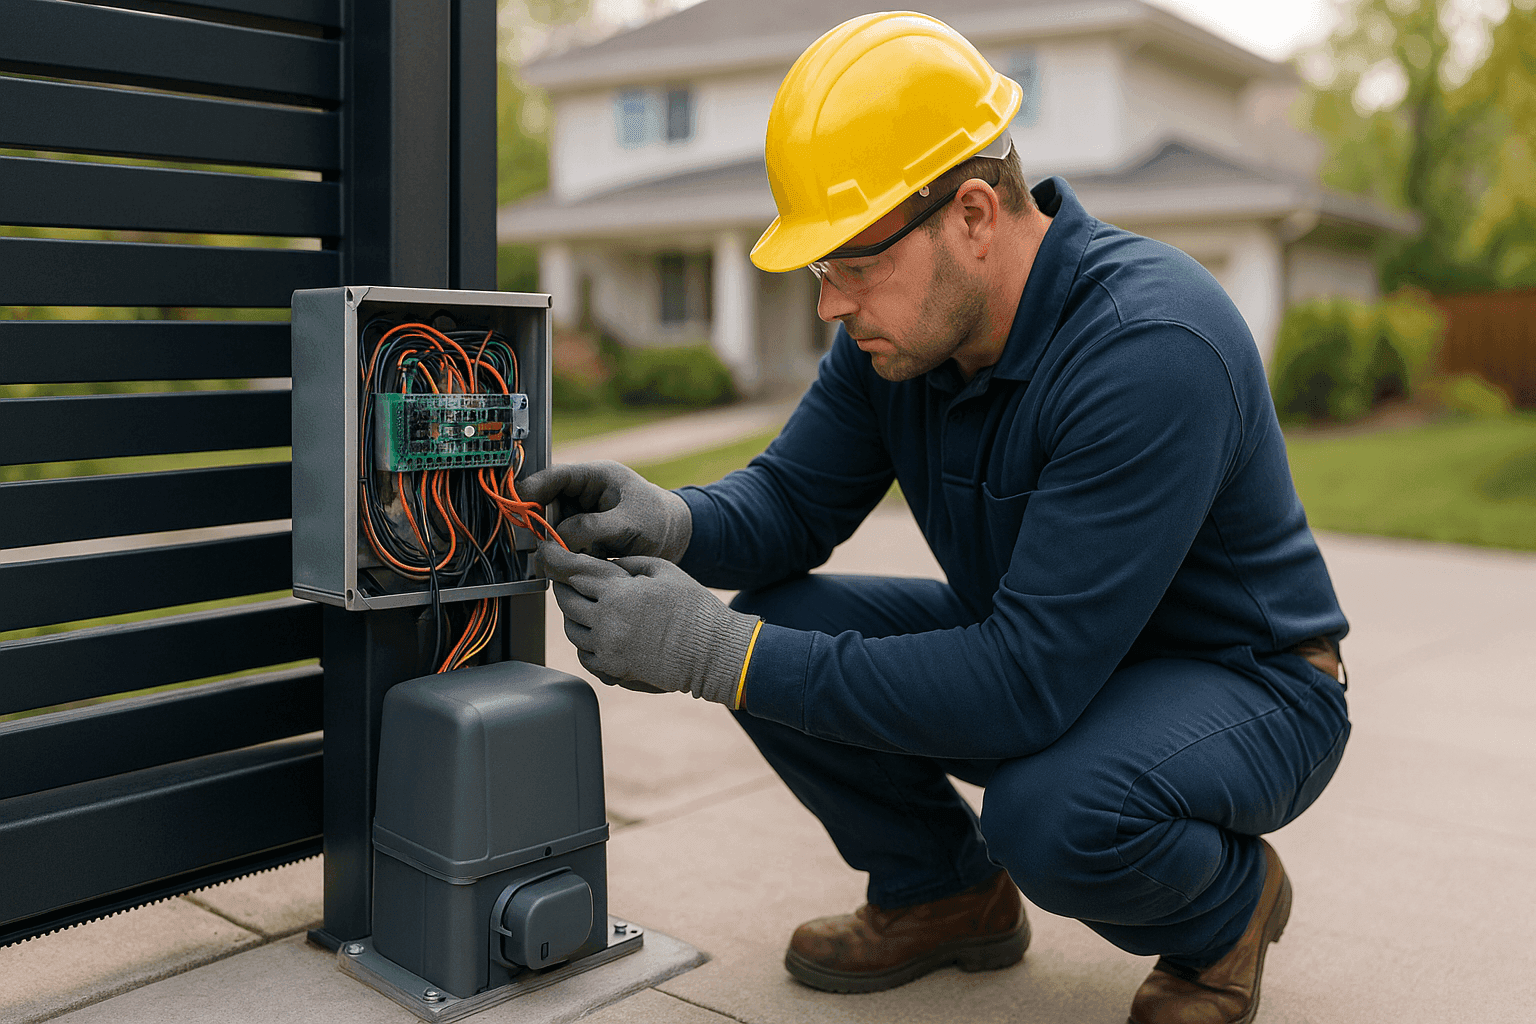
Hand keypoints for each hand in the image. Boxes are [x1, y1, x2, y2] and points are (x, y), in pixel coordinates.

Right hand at [520, 460, 691, 559]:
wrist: (677, 541)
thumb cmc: (660, 522)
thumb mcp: (630, 523)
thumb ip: (593, 528)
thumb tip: (558, 538)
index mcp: (596, 477)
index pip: (555, 476)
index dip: (532, 489)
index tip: (518, 505)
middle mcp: (584, 495)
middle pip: (547, 505)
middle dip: (542, 525)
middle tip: (543, 544)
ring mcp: (582, 516)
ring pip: (552, 528)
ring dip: (554, 545)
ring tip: (568, 557)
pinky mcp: (583, 538)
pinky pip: (563, 545)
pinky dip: (564, 556)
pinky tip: (575, 564)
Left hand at [538, 542, 758, 704]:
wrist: (712, 652)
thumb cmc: (694, 608)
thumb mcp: (665, 570)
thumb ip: (629, 562)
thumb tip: (606, 561)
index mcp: (619, 592)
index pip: (575, 572)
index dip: (557, 559)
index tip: (546, 552)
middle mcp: (607, 622)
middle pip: (566, 601)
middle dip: (563, 586)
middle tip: (566, 579)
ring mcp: (608, 649)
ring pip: (571, 630)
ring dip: (572, 615)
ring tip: (586, 607)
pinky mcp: (614, 669)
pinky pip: (584, 655)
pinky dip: (584, 642)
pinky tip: (598, 633)